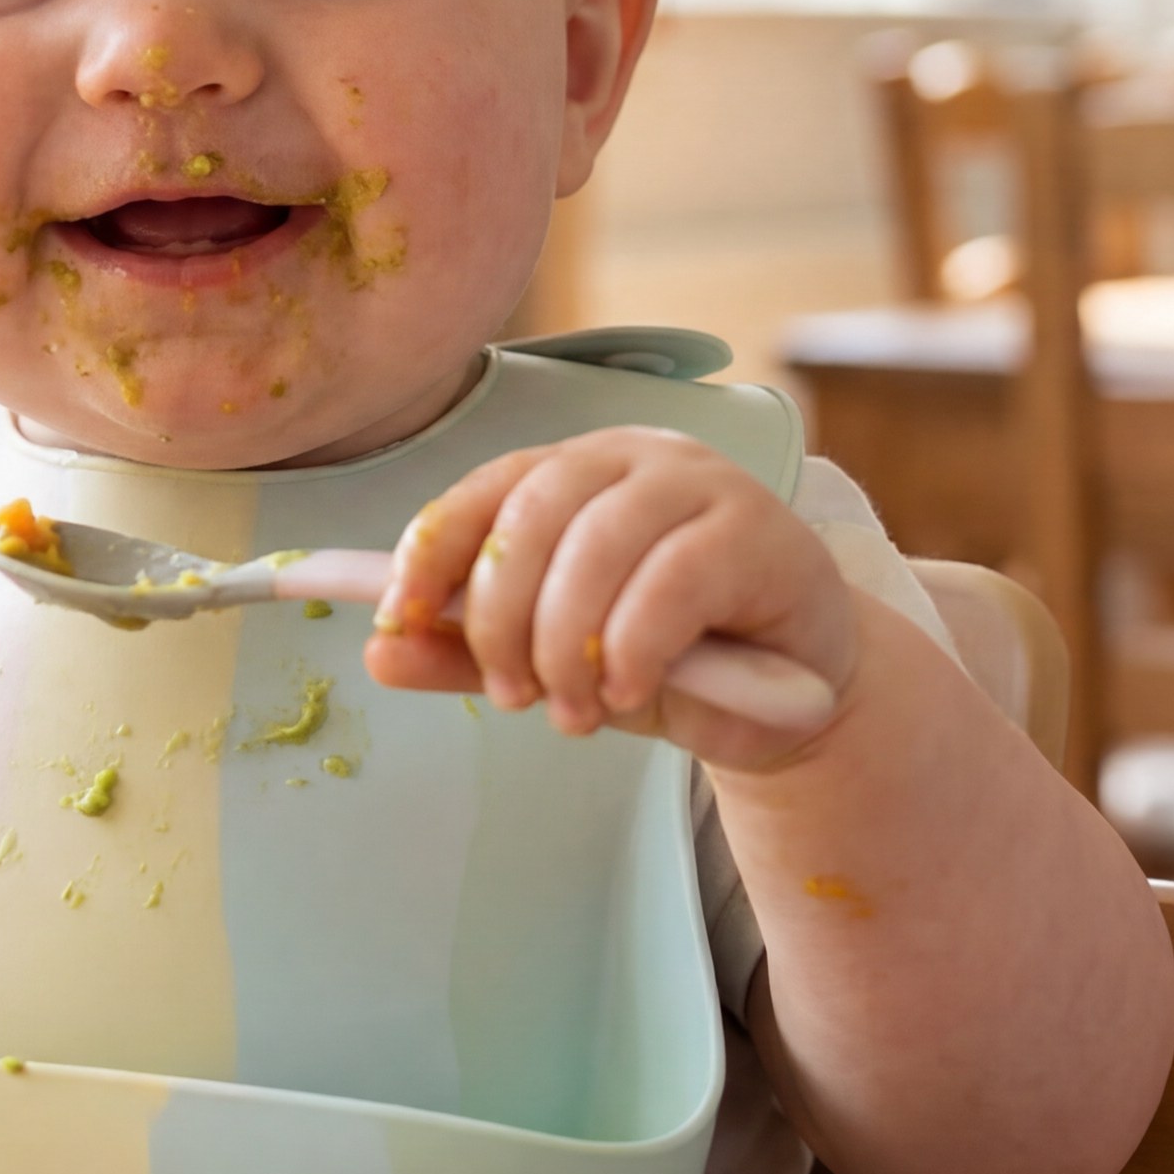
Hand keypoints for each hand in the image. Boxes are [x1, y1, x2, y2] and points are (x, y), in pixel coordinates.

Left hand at [365, 430, 860, 773]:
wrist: (794, 699)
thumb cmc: (671, 661)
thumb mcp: (556, 663)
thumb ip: (469, 655)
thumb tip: (379, 653)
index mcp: (574, 473)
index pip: (483, 491)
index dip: (429, 553)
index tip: (395, 620)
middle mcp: (634, 461)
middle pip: (533, 514)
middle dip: (501, 617)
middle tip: (512, 696)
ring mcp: (701, 486)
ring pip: (599, 544)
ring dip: (566, 643)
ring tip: (573, 713)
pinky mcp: (759, 531)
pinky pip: (673, 580)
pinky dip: (633, 646)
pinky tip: (626, 693)